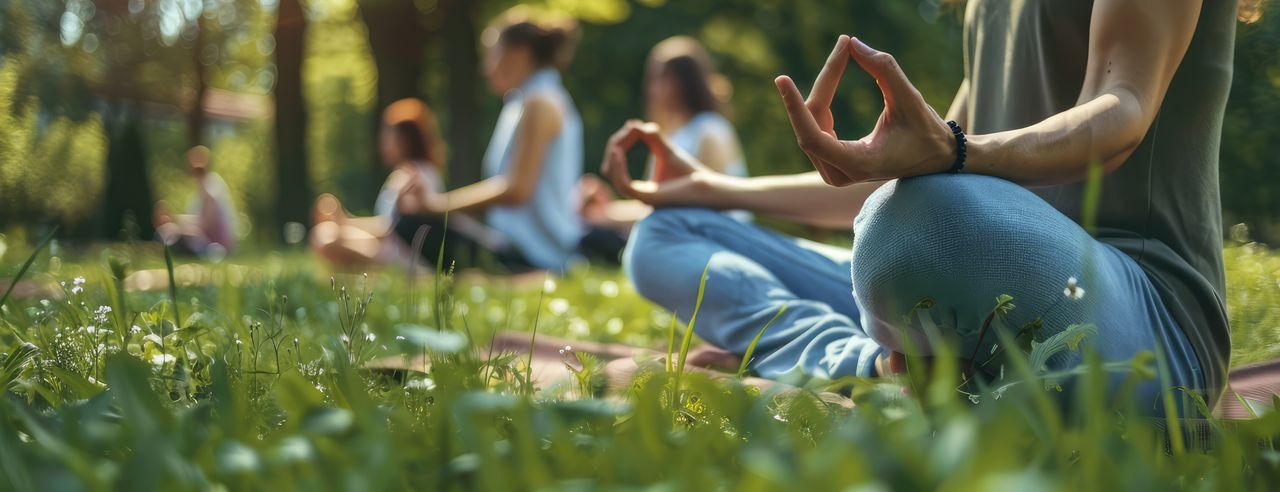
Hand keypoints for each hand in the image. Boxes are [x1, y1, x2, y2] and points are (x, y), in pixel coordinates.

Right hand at [599, 120, 724, 206]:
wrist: (707, 186)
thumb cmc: (689, 172)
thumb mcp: (666, 150)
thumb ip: (651, 138)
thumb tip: (631, 124)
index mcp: (641, 187)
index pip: (618, 166)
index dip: (620, 144)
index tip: (630, 128)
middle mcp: (638, 194)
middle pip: (611, 169)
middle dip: (615, 147)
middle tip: (627, 130)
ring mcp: (641, 198)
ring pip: (613, 176)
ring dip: (613, 156)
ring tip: (618, 140)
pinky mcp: (647, 199)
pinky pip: (623, 184)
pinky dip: (618, 166)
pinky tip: (619, 150)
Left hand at [775, 35, 955, 184]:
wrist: (933, 157)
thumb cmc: (924, 130)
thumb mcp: (910, 98)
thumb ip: (884, 69)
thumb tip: (852, 44)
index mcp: (859, 163)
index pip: (811, 138)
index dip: (794, 107)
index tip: (782, 79)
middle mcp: (840, 173)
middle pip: (812, 124)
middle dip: (825, 81)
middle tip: (841, 45)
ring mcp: (832, 171)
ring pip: (811, 123)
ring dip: (825, 87)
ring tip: (842, 55)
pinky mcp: (830, 162)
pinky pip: (815, 126)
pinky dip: (823, 99)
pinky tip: (833, 75)